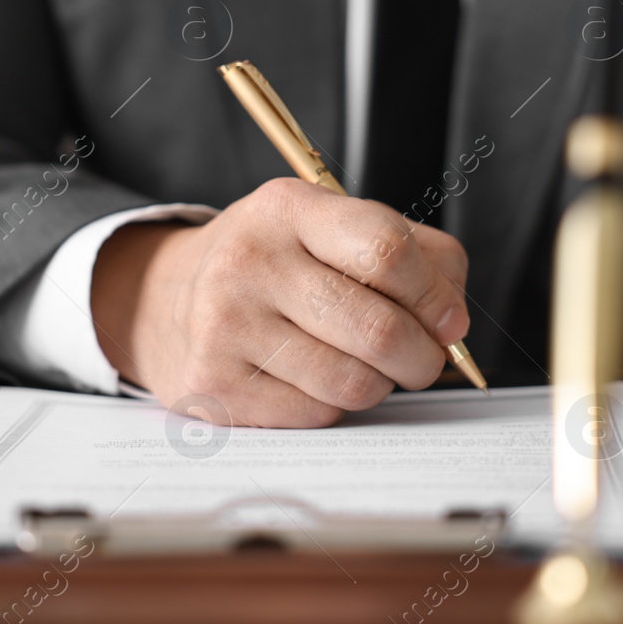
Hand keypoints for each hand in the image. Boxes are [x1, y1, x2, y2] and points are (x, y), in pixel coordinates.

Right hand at [90, 178, 470, 426]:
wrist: (169, 299)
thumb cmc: (276, 265)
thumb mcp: (334, 229)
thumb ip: (417, 257)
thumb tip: (453, 322)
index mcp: (289, 209)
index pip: (386, 251)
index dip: (435, 296)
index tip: (449, 321)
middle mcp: (249, 261)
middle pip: (378, 329)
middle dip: (422, 357)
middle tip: (422, 359)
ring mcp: (225, 326)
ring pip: (353, 382)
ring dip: (379, 384)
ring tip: (363, 364)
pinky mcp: (214, 385)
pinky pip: (316, 414)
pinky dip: (334, 405)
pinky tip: (313, 379)